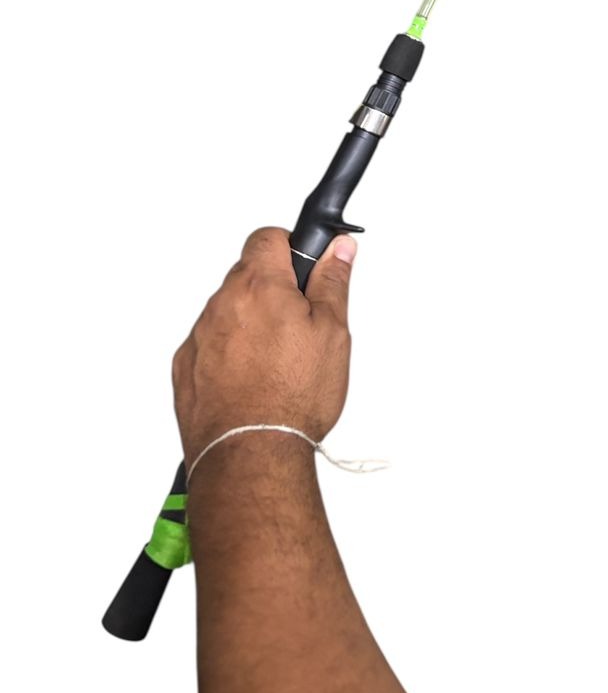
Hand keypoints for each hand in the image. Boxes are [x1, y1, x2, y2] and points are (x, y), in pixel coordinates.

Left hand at [173, 227, 356, 468]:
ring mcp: (198, 337)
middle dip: (272, 291)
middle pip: (246, 276)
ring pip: (227, 312)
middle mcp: (221, 305)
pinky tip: (251, 381)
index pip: (267, 237)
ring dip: (249, 324)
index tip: (303, 269)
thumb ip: (332, 282)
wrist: (250, 455)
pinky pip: (208, 345)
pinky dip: (228, 354)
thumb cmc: (292, 397)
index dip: (289, 247)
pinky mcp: (184, 369)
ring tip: (277, 363)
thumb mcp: (333, 333)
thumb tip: (338, 248)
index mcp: (259, 286)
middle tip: (299, 325)